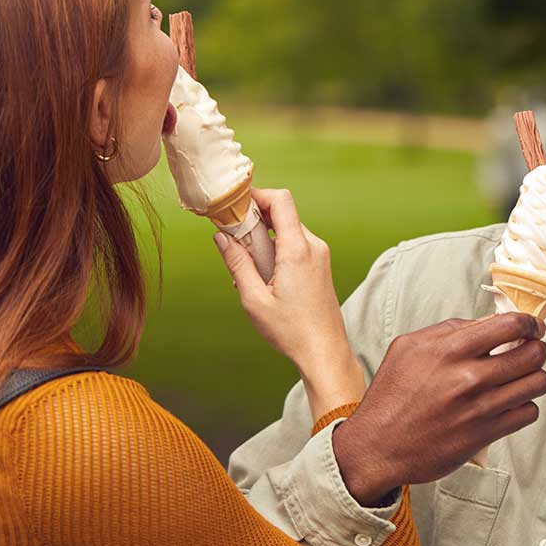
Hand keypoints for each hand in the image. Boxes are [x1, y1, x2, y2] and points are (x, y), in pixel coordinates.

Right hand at [214, 188, 364, 419]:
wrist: (324, 350)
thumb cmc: (291, 330)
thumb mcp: (254, 299)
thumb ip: (237, 263)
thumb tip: (221, 237)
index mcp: (298, 250)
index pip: (281, 200)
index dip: (256, 195)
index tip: (235, 205)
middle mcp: (313, 246)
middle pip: (282, 214)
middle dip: (254, 220)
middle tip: (233, 240)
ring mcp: (320, 254)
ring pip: (287, 229)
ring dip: (264, 238)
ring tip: (248, 268)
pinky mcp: (320, 264)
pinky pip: (295, 244)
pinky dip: (276, 250)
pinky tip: (263, 276)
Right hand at [332, 313, 545, 505]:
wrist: (377, 446)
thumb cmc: (391, 395)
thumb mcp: (408, 347)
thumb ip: (448, 329)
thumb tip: (487, 322)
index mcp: (450, 349)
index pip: (510, 325)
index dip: (528, 323)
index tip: (529, 326)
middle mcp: (469, 377)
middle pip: (532, 353)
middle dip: (536, 348)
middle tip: (528, 351)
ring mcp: (481, 407)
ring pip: (537, 383)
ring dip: (534, 377)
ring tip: (521, 378)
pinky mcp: (486, 434)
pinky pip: (528, 413)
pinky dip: (525, 406)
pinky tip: (510, 403)